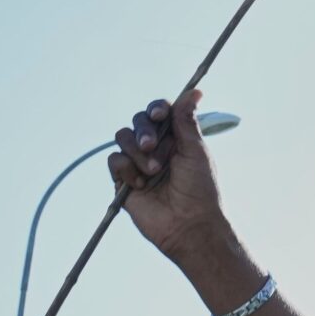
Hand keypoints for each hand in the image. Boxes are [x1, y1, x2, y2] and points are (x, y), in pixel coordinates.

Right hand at [107, 90, 230, 261]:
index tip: (160, 115)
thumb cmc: (200, 190)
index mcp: (175, 138)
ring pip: (123, 137)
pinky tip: (141, 184)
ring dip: (137, 151)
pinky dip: (127, 169)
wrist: (189, 225)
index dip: (156, 109)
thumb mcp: (196, 151)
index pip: (159, 112)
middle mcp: (156, 148)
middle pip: (139, 121)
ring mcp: (138, 163)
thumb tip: (195, 91)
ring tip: (154, 171)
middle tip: (153, 147)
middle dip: (145, 131)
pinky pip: (114, 160)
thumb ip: (187, 120)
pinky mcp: (124, 180)